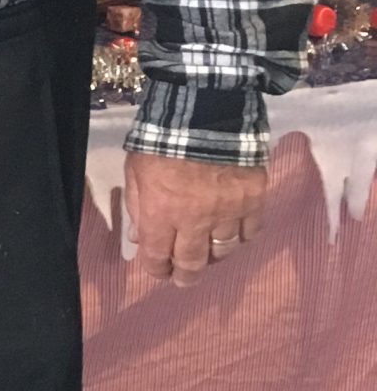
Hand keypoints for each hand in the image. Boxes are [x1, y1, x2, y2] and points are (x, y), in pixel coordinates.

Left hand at [124, 150, 266, 287]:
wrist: (206, 110)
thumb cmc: (162, 138)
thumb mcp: (136, 170)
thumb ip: (137, 206)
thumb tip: (139, 237)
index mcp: (161, 213)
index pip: (156, 256)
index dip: (156, 269)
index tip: (159, 271)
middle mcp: (195, 220)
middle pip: (193, 262)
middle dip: (186, 275)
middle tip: (184, 280)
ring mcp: (228, 211)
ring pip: (224, 249)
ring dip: (214, 256)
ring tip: (210, 254)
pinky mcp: (254, 198)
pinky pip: (251, 230)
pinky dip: (243, 236)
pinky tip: (237, 233)